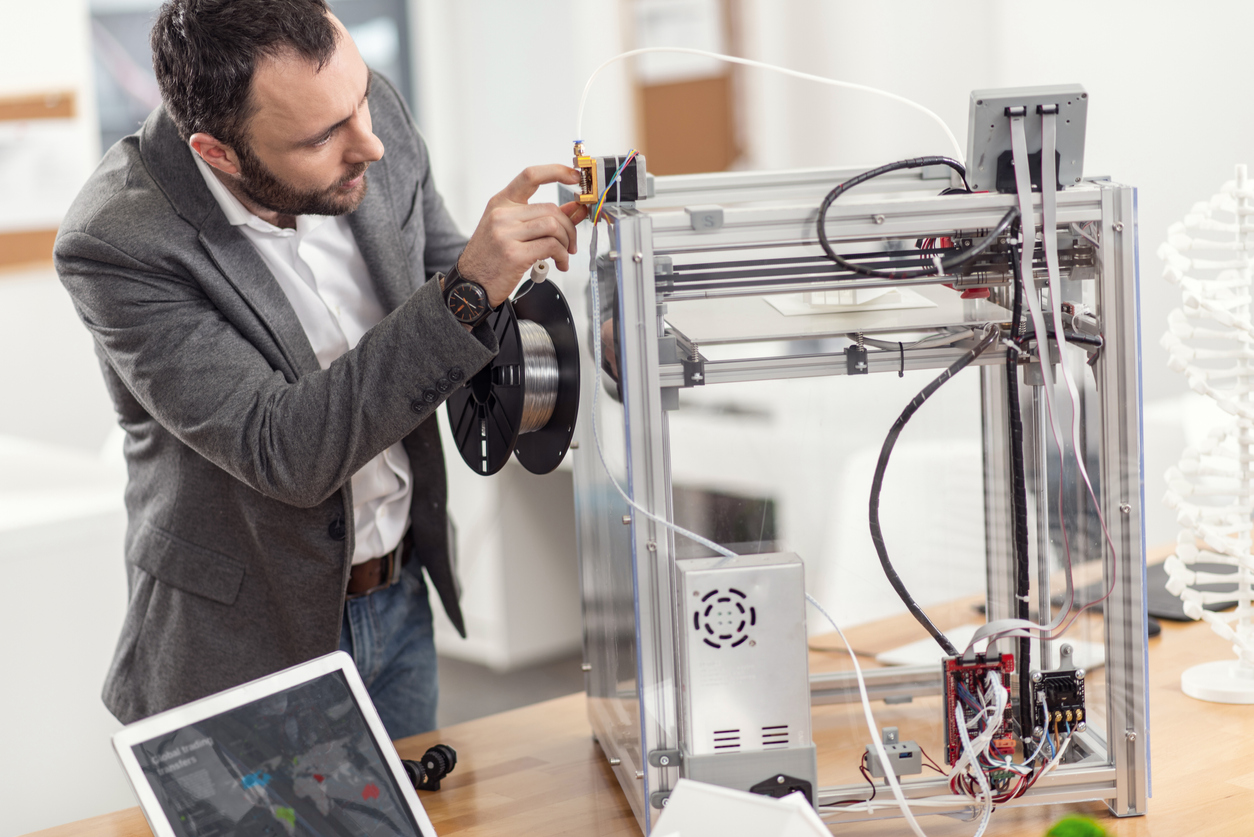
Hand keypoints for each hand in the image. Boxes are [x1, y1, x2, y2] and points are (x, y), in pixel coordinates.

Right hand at [458, 165, 590, 307]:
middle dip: (569, 227)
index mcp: (501, 203)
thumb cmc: (491, 257)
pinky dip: (562, 255)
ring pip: (553, 226)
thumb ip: (541, 217)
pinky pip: (551, 246)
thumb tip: (575, 209)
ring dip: (566, 242)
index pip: (530, 176)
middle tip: (570, 243)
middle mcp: (502, 214)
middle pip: (551, 209)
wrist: (471, 284)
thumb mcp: (512, 230)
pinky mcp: (514, 254)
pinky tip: (559, 263)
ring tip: (563, 254)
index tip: (574, 175)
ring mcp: (506, 234)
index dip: (556, 171)